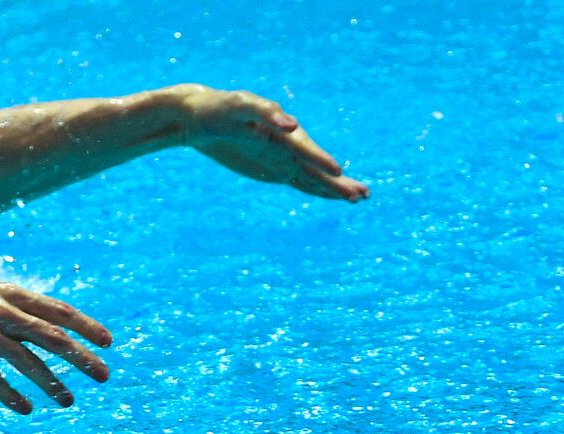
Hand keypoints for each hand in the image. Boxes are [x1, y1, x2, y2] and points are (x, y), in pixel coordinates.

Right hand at [0, 267, 112, 412]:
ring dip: (50, 382)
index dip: (86, 326)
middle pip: (51, 336)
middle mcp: (2, 312)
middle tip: (104, 375)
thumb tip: (47, 326)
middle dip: (81, 357)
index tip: (109, 342)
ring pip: (25, 361)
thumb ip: (18, 308)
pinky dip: (9, 394)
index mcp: (11, 295)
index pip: (58, 310)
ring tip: (68, 401)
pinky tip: (25, 409)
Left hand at [178, 85, 368, 201]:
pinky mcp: (274, 169)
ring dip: (334, 188)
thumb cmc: (220, 107)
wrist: (202, 116)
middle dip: (337, 181)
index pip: (304, 147)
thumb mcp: (238, 106)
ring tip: (359, 198)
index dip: (320, 159)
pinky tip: (332, 196)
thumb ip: (265, 112)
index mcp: (281, 127)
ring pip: (312, 176)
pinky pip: (299, 181)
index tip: (337, 171)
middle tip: (362, 194)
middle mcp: (287, 143)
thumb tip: (292, 125)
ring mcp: (282, 157)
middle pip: (315, 166)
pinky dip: (316, 189)